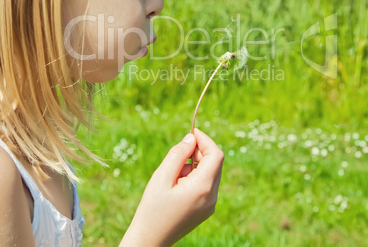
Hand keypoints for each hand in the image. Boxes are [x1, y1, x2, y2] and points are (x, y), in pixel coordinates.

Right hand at [120, 129, 223, 246]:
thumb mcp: (162, 176)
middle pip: (215, 162)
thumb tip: (191, 137)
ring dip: (195, 164)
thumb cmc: (152, 208)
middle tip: (178, 154)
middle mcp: (212, 197)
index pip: (216, 155)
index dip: (205, 140)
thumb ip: (178, 154)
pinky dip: (195, 176)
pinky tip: (177, 184)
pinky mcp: (206, 208)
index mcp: (203, 188)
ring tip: (173, 175)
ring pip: (211, 172)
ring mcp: (211, 204)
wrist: (150, 240)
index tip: (191, 133)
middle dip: (199, 152)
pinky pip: (207, 183)